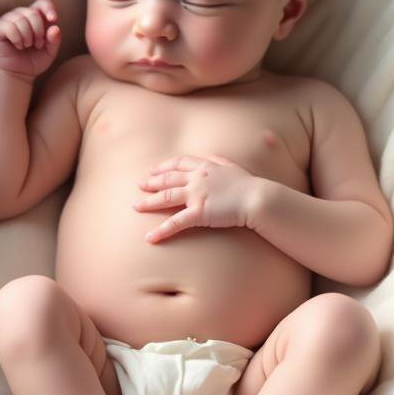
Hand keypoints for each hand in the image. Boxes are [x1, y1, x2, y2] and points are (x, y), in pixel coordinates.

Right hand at [0, 0, 59, 80]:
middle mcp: (20, 15)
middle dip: (39, 30)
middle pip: (33, 12)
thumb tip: (54, 27)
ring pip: (21, 18)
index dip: (48, 8)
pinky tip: (17, 45)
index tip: (53, 20)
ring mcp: (6, 20)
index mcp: (34, 17)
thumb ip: (55, 40)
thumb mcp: (49, 52)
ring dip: (27, 36)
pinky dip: (16, 38)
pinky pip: (9, 26)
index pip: (42, 3)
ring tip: (26, 46)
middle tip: (37, 44)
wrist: (16, 75)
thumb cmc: (31, 62)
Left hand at [132, 154, 260, 241]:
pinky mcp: (199, 213)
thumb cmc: (249, 185)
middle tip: (139, 185)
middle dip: (151, 182)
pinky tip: (150, 237)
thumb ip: (220, 161)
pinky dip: (161, 231)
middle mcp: (197, 178)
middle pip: (168, 179)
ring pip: (166, 197)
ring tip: (136, 207)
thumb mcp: (233, 168)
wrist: (258, 198)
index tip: (153, 170)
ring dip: (149, 202)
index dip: (163, 166)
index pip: (179, 162)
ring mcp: (197, 195)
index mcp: (205, 166)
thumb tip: (213, 157)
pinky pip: (175, 223)